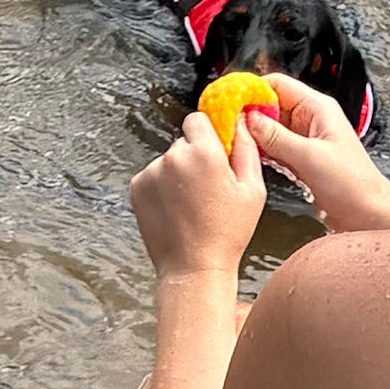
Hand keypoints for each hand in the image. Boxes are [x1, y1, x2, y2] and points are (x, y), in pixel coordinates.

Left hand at [130, 101, 270, 281]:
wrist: (193, 268)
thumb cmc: (226, 234)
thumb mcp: (252, 191)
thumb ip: (246, 149)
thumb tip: (241, 122)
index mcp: (204, 152)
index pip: (197, 120)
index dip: (207, 135)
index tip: (214, 152)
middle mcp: (173, 156)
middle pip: (183, 142)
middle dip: (194, 158)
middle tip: (207, 190)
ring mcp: (151, 171)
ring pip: (167, 161)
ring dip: (177, 175)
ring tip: (190, 206)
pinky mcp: (137, 187)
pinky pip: (152, 176)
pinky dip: (161, 189)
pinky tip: (175, 211)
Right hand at [244, 77, 389, 232]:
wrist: (370, 216)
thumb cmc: (353, 185)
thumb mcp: (310, 158)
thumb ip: (277, 137)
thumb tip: (250, 119)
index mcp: (318, 109)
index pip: (277, 84)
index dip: (252, 90)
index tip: (230, 101)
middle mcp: (310, 120)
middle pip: (270, 105)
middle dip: (248, 114)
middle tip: (227, 125)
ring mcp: (305, 140)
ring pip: (270, 128)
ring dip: (253, 135)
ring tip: (235, 141)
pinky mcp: (301, 159)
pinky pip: (275, 148)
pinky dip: (262, 151)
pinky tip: (250, 157)